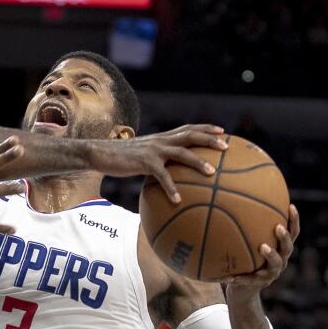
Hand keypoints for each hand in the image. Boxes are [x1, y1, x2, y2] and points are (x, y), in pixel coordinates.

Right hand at [92, 124, 226, 201]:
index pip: (187, 128)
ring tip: (212, 173)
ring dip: (198, 162)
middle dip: (210, 140)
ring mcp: (153, 150)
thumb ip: (156, 160)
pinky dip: (171, 188)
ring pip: (181, 153)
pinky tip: (178, 200)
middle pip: (190, 136)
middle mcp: (160, 140)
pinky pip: (162, 176)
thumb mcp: (141, 155)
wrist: (100, 153)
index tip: (222, 132)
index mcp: (161, 138)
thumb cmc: (120, 158)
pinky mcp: (144, 162)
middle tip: (227, 148)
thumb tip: (168, 174)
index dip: (205, 128)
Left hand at [225, 204, 299, 295]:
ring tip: (263, 247)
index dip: (294, 221)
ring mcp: (271, 274)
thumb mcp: (248, 244)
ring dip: (271, 255)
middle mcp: (280, 261)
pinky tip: (232, 275)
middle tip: (278, 227)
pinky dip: (242, 277)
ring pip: (275, 264)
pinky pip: (251, 279)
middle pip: (288, 248)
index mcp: (280, 249)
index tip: (290, 206)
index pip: (292, 233)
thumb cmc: (246, 261)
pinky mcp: (258, 284)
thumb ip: (248, 228)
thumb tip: (236, 202)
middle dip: (284, 237)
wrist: (242, 289)